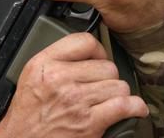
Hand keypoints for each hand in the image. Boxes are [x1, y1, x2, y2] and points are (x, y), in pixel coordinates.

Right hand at [0, 33, 147, 137]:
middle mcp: (59, 79)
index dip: (97, 51)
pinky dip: (135, 108)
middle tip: (99, 87)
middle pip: (107, 66)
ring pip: (119, 85)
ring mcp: (75, 101)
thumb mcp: (32, 76)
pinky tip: (134, 109)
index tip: (97, 60)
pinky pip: (125, 106)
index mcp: (44, 64)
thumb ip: (56, 60)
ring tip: (109, 100)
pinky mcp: (89, 123)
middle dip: (107, 78)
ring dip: (118, 94)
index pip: (84, 42)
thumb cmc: (28, 113)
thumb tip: (87, 52)